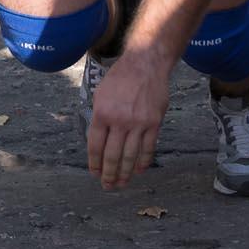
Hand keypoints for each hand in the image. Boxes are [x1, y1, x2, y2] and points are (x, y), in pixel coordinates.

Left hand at [86, 50, 171, 188]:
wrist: (145, 63)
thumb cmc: (120, 77)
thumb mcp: (101, 94)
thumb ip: (99, 118)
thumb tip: (98, 142)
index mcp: (102, 113)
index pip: (95, 146)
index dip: (94, 163)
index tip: (94, 173)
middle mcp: (119, 120)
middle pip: (112, 155)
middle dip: (109, 174)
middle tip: (107, 186)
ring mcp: (138, 123)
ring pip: (130, 156)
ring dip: (125, 173)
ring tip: (122, 183)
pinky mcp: (154, 122)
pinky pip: (148, 147)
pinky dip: (143, 161)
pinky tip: (139, 170)